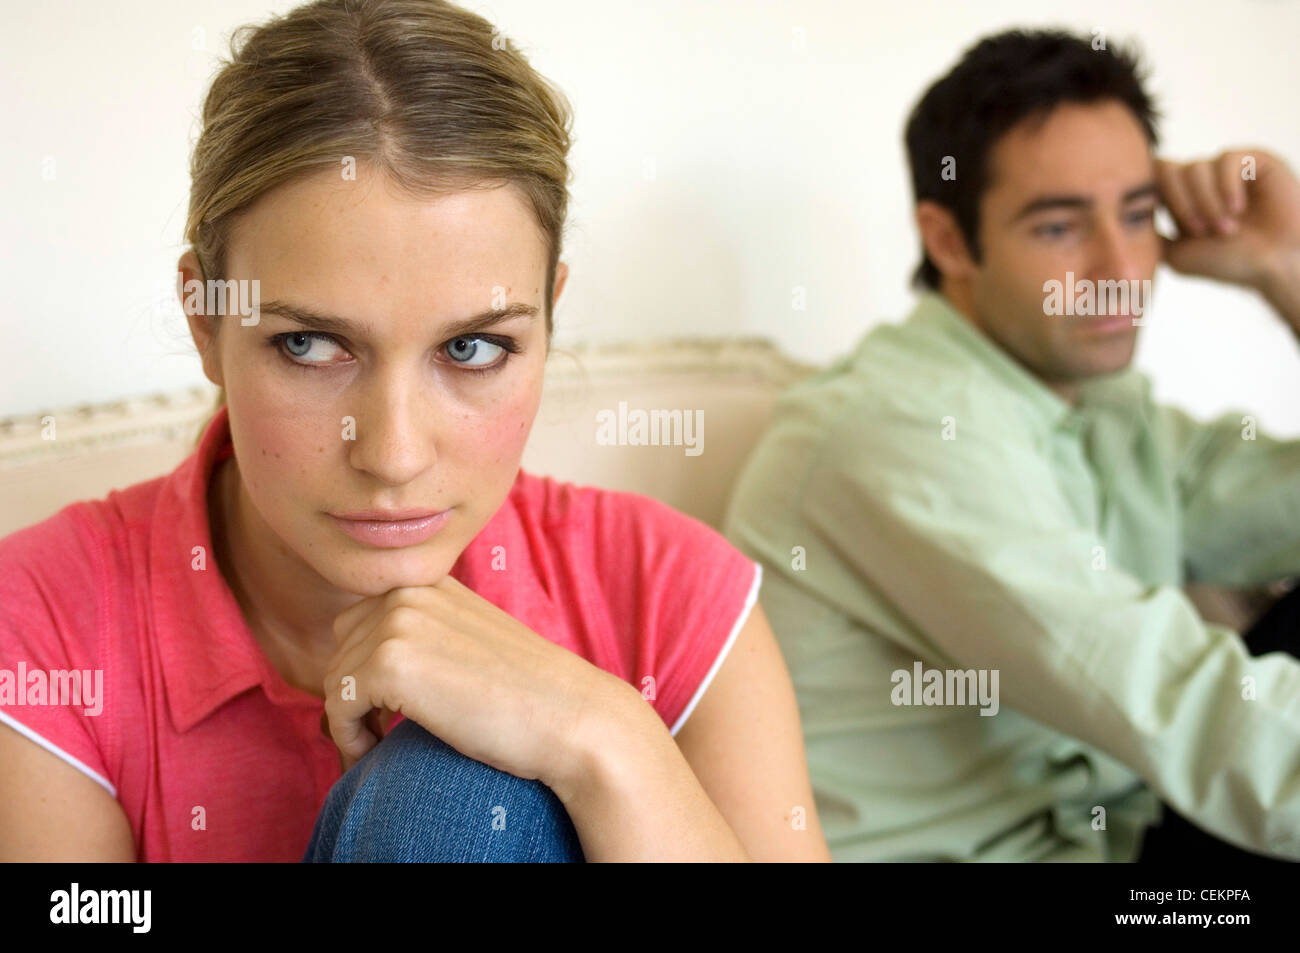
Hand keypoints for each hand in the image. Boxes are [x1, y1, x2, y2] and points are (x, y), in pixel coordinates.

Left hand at [321, 574, 634, 793]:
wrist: (570, 716)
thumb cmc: (529, 693)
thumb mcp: (473, 639)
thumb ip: (429, 632)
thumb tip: (371, 666)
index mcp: (431, 582)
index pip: (360, 621)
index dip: (366, 668)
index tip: (383, 710)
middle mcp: (409, 591)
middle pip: (342, 648)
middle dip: (355, 692)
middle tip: (380, 732)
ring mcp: (398, 623)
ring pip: (337, 679)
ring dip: (351, 719)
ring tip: (380, 746)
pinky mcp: (391, 663)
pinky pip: (339, 706)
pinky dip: (349, 737)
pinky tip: (377, 751)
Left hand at [1156, 148, 1299, 293]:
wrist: (1278, 264)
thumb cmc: (1231, 263)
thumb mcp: (1176, 254)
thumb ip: (1149, 234)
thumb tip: (1118, 225)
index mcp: (1179, 198)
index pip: (1150, 179)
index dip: (1155, 200)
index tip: (1173, 228)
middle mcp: (1200, 180)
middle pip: (1167, 170)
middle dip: (1180, 203)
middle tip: (1202, 231)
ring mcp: (1226, 169)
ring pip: (1195, 166)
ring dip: (1206, 201)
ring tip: (1226, 228)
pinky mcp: (1254, 161)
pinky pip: (1225, 158)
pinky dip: (1226, 186)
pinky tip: (1238, 209)